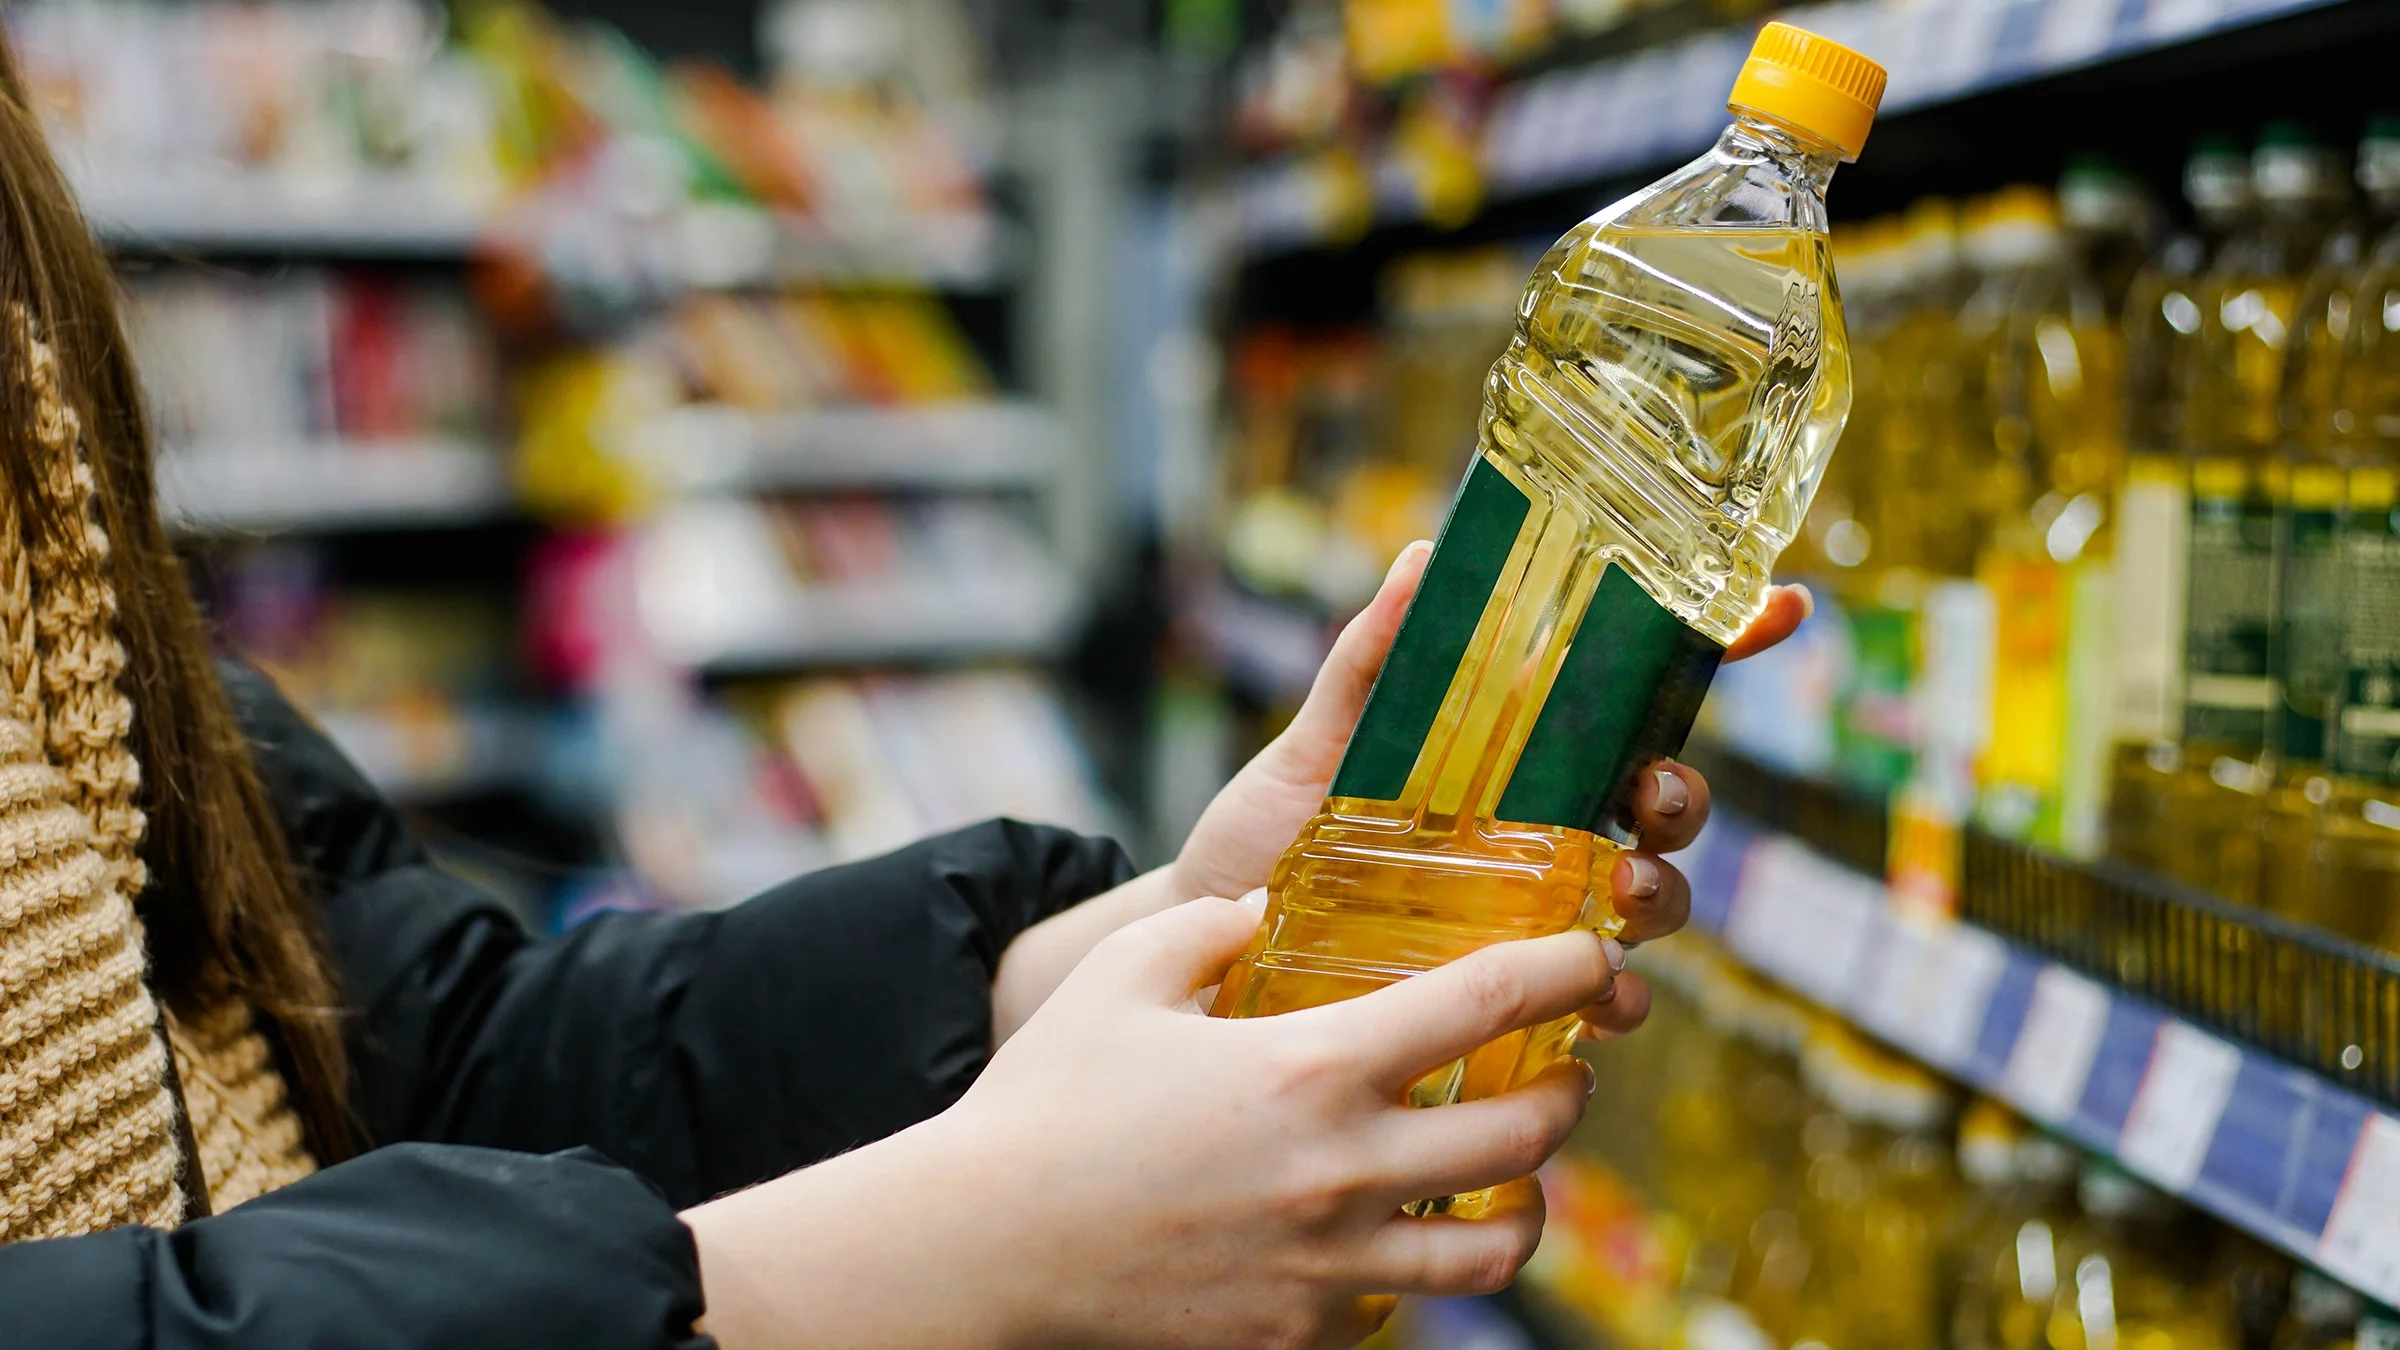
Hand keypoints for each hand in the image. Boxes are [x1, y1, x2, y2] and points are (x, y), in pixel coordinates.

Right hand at [687, 894, 1622, 1349]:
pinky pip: (1403, 1309)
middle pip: (1529, 1137)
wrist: (985, 1252)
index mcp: (1312, 1068)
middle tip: (1557, 1069)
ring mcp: (1332, 1270)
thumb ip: (1212, 926)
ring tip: (1509, 1172)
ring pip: (1497, 1249)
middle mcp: (1345, 1173)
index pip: (1488, 1003)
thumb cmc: (1047, 1103)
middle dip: (1567, 1092)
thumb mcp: (1123, 976)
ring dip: (1524, 1200)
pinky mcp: (1302, 1336)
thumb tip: (1271, 908)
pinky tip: (1391, 1235)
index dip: (1567, 968)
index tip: (1596, 954)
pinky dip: (1419, 1269)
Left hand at [1172, 542, 1810, 1037]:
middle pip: (1663, 801)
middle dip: (1684, 795)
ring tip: (1622, 893)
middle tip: (1654, 798)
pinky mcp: (1513, 995)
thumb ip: (1369, 662)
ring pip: (1650, 900)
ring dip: (1660, 894)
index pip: (1636, 694)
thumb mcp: (1312, 747)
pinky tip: (1602, 998)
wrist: (1202, 957)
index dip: (1720, 645)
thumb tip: (1419, 556)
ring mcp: (1536, 914)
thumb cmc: (1264, 843)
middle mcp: (1545, 832)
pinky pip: (1598, 1000)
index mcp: (1516, 754)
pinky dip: (1618, 999)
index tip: (1781, 603)